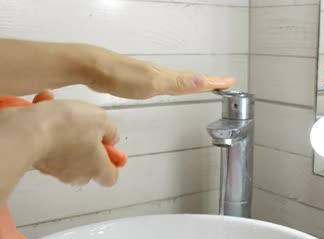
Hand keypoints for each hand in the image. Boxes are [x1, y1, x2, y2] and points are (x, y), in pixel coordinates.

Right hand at [8, 100, 120, 185]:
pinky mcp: (35, 159)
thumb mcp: (101, 120)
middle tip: (84, 126)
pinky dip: (46, 125)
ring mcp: (54, 169)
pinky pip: (45, 141)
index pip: (109, 178)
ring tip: (59, 108)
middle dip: (87, 146)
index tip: (107, 145)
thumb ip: (111, 131)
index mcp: (96, 169)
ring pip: (66, 150)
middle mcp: (76, 174)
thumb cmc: (70, 126)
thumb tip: (110, 138)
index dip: (111, 162)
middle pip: (88, 165)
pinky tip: (44, 103)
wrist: (27, 131)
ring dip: (64, 130)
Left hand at [86, 46, 235, 97]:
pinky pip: (163, 81)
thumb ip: (178, 83)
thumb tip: (203, 81)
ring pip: (176, 79)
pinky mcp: (136, 79)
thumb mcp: (153, 83)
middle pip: (190, 78)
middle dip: (206, 81)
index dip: (214, 82)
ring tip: (199, 83)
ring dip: (191, 82)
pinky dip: (173, 83)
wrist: (93, 68)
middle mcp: (160, 74)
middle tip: (220, 82)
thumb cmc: (120, 76)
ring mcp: (149, 76)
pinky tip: (167, 85)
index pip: (197, 81)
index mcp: (167, 77)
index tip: (230, 82)